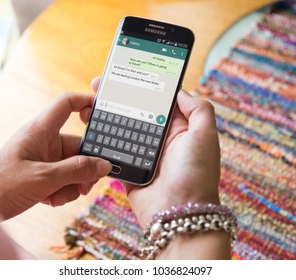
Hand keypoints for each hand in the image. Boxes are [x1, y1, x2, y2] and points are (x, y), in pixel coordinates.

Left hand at [0, 92, 111, 219]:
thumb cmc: (1, 183)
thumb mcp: (44, 178)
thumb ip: (77, 171)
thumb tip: (105, 166)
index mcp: (42, 130)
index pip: (67, 104)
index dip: (86, 102)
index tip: (105, 112)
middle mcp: (46, 142)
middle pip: (80, 146)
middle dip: (86, 168)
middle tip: (86, 185)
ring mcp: (46, 159)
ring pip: (75, 167)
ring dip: (74, 184)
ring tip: (58, 195)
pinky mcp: (45, 174)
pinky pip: (66, 179)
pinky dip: (64, 191)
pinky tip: (51, 199)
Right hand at [91, 78, 220, 228]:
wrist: (178, 215)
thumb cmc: (196, 175)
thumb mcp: (206, 136)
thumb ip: (198, 109)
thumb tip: (180, 91)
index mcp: (178, 129)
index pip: (158, 102)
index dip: (143, 87)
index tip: (126, 73)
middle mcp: (160, 141)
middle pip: (135, 114)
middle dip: (118, 98)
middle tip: (99, 85)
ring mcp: (142, 156)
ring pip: (121, 131)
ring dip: (106, 117)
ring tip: (89, 104)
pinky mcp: (128, 171)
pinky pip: (112, 153)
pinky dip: (101, 142)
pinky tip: (89, 127)